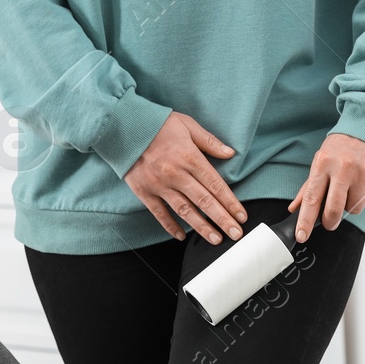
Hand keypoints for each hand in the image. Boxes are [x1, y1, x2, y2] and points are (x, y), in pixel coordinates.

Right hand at [124, 111, 247, 244]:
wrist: (122, 126)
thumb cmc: (156, 123)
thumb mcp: (187, 125)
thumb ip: (209, 141)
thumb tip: (230, 153)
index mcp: (189, 157)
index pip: (215, 185)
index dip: (231, 202)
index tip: (241, 216)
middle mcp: (176, 173)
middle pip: (204, 201)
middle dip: (223, 220)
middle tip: (236, 235)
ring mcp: (159, 184)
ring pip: (185, 211)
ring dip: (202, 227)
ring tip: (216, 240)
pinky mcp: (144, 191)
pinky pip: (159, 213)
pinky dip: (170, 226)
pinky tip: (181, 236)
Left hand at [288, 132, 364, 240]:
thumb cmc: (341, 146)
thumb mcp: (320, 161)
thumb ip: (308, 187)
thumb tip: (294, 209)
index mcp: (323, 164)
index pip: (311, 198)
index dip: (305, 221)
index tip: (302, 236)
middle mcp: (343, 168)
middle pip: (334, 209)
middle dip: (330, 222)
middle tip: (329, 222)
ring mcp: (363, 173)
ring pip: (354, 208)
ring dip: (350, 204)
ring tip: (350, 187)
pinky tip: (363, 180)